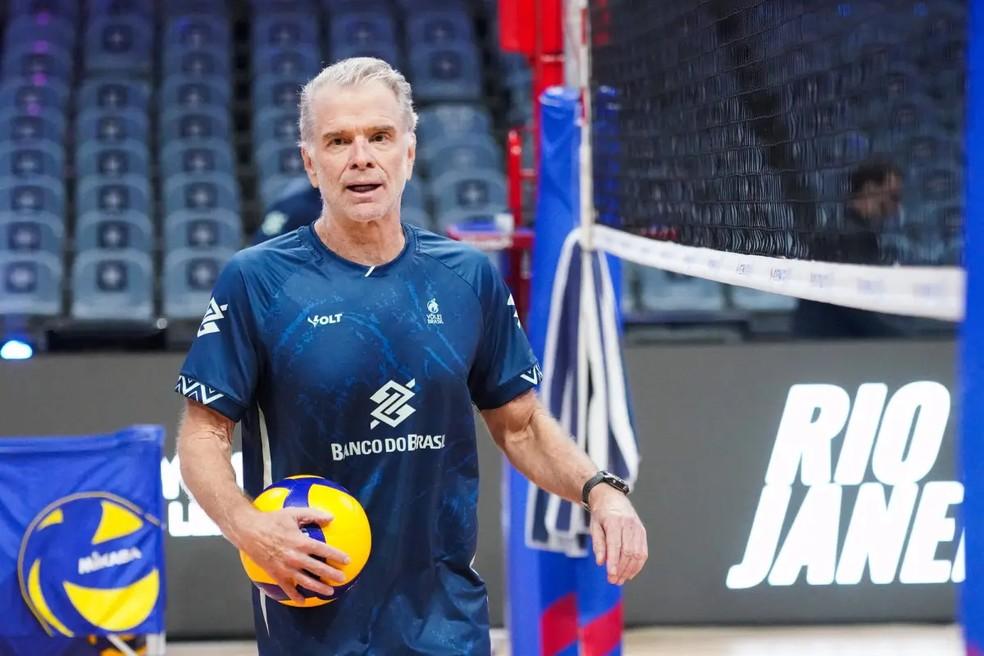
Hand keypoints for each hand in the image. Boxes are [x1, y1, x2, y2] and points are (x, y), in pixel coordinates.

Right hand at [231, 506, 350, 603]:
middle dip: (332, 575)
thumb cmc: (272, 520)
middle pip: (318, 569)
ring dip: (319, 588)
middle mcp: (296, 557)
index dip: (337, 556)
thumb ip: (313, 514)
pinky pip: (287, 588)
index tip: (347, 560)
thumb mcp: (293, 513)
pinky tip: (302, 600)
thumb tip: (331, 517)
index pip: (324, 551)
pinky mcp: (276, 574)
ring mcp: (286, 568)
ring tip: (329, 592)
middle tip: (342, 579)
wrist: (249, 531)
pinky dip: (295, 596)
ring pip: (306, 582)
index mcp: (301, 542)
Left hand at [588, 485, 647, 584]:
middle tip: (613, 581)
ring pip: (638, 554)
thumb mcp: (594, 527)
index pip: (615, 544)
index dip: (614, 561)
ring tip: (620, 580)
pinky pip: (643, 552)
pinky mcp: (642, 532)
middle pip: (628, 551)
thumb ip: (598, 544)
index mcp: (614, 521)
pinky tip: (630, 573)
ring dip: (630, 570)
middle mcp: (628, 524)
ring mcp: (637, 528)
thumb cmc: (600, 514)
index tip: (610, 574)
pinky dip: (637, 565)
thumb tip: (601, 562)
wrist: (612, 497)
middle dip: (621, 569)